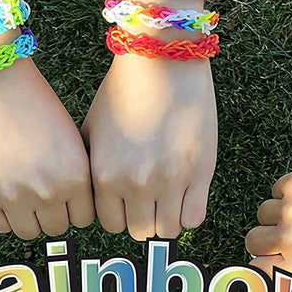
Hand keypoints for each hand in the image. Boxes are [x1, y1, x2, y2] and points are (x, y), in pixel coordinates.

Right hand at [0, 59, 94, 237]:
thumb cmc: (33, 101)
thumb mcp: (70, 138)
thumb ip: (75, 175)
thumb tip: (73, 207)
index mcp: (75, 177)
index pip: (83, 219)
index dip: (74, 208)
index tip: (65, 197)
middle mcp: (47, 192)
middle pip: (56, 229)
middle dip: (51, 214)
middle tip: (40, 193)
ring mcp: (12, 197)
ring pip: (28, 232)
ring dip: (28, 218)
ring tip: (21, 195)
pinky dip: (3, 215)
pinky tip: (2, 192)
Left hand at [82, 55, 216, 239]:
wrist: (162, 60)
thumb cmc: (124, 91)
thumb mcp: (92, 130)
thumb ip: (91, 170)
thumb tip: (98, 202)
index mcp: (105, 176)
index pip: (111, 225)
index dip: (120, 214)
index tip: (127, 202)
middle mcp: (135, 184)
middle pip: (139, 231)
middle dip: (142, 218)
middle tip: (149, 200)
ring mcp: (169, 181)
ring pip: (166, 230)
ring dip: (166, 218)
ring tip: (168, 198)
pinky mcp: (200, 174)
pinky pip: (193, 219)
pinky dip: (188, 213)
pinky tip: (185, 194)